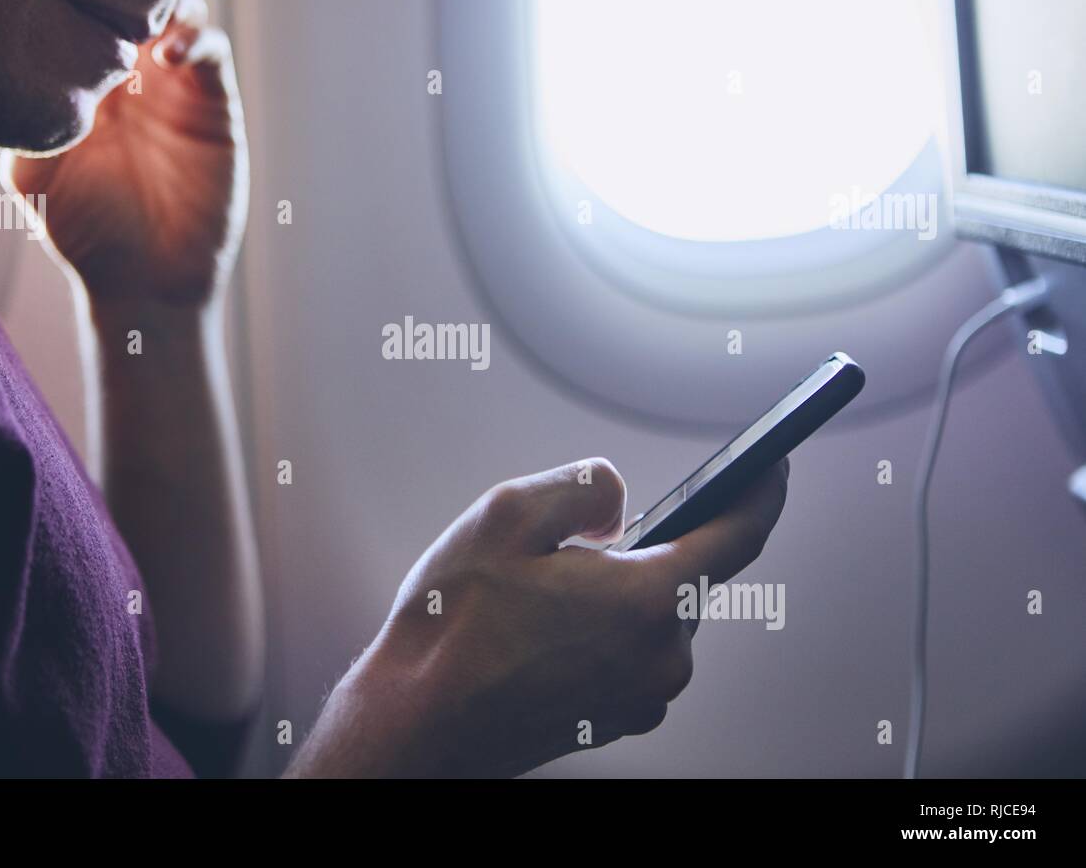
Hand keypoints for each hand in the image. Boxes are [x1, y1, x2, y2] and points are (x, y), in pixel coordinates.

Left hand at [8, 0, 248, 305]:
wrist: (146, 281)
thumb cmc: (85, 234)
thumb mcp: (33, 178)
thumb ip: (28, 123)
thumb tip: (31, 68)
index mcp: (86, 82)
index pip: (86, 14)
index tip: (66, 3)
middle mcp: (133, 77)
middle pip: (136, 0)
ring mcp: (176, 87)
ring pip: (179, 12)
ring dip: (163, 4)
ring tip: (140, 26)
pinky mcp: (215, 106)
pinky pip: (213, 53)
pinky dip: (197, 40)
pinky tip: (167, 57)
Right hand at [288, 457, 787, 777]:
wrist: (416, 724)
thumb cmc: (453, 626)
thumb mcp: (506, 515)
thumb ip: (583, 488)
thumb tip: (620, 502)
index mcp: (646, 602)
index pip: (738, 536)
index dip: (762, 491)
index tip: (774, 465)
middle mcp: (660, 658)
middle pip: (683, 576)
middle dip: (645, 547)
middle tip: (580, 541)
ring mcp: (642, 697)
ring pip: (653, 616)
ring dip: (617, 591)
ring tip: (543, 592)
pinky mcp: (619, 718)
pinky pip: (633, 653)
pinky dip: (605, 628)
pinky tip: (545, 628)